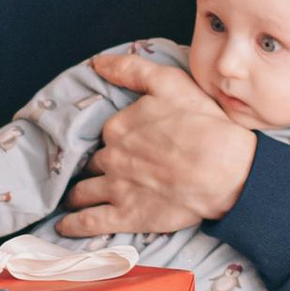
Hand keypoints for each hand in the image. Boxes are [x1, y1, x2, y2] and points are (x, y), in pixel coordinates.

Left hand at [56, 51, 255, 241]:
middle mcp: (111, 157)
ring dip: (75, 195)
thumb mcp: (170, 82)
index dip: (110, 139)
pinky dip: (73, 225)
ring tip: (71, 199)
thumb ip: (130, 69)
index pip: (104, 133)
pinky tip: (64, 227)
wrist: (225, 168)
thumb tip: (97, 63)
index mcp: (118, 126)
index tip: (115, 144)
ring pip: (84, 192)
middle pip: (94, 162)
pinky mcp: (127, 215)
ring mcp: (117, 188)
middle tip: (94, 172)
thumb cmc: (202, 124)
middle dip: (92, 166)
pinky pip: (90, 222)